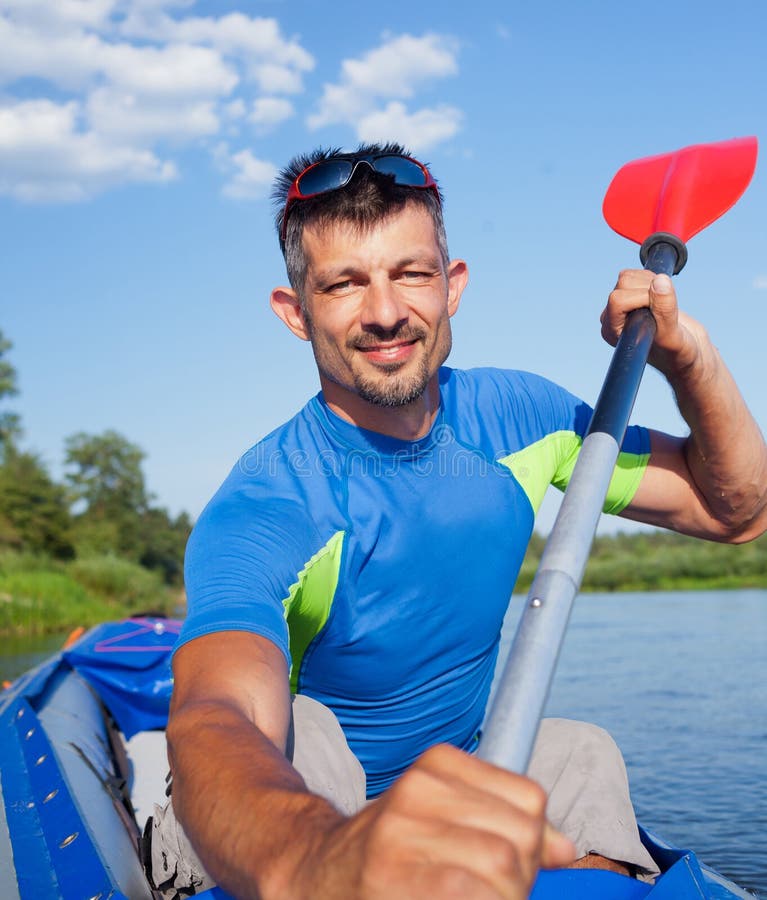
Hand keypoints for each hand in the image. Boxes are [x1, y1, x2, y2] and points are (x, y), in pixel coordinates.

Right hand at [290, 744, 574, 899]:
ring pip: (501, 869)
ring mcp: (401, 832)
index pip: (529, 800)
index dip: (533, 843)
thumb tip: (565, 847)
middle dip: (519, 878)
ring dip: (502, 898)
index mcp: (437, 765)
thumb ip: (506, 826)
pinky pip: (470, 893)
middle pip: (518, 838)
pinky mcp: (391, 874)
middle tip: (491, 893)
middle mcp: (419, 789)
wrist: (318, 876)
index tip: (507, 867)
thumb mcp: (448, 820)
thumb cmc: (396, 854)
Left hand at [601, 269, 706, 377]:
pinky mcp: (632, 296)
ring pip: (629, 276)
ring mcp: (621, 306)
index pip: (617, 299)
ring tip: (664, 306)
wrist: (688, 353)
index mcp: (611, 331)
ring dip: (651, 284)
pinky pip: (638, 274)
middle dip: (648, 290)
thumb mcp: (673, 335)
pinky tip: (661, 300)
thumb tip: (660, 280)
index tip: (659, 316)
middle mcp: (612, 317)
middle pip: (623, 282)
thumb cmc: (678, 353)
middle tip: (664, 310)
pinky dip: (653, 280)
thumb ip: (665, 311)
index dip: (643, 299)